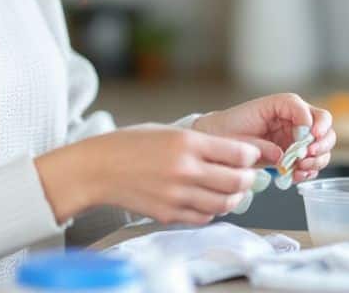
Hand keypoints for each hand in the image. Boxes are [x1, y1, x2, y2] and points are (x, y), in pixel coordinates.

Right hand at [35, 125, 258, 225]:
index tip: (251, 156)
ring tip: (232, 190)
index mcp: (186, 142)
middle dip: (248, 179)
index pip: (238, 153)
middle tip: (247, 175)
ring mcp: (177, 195)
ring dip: (235, 197)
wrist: (97, 169)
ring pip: (224, 203)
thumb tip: (237, 151)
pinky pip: (204, 217)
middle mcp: (185, 169)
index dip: (251, 156)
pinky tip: (208, 201)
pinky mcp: (169, 214)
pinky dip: (213, 210)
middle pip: (237, 181)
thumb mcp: (168, 131)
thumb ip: (202, 142)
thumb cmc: (129, 145)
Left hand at [191, 93, 335, 182]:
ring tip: (299, 169)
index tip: (308, 139)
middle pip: (323, 125)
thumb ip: (262, 143)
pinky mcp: (294, 152)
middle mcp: (292, 119)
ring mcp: (295, 136)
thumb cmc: (227, 131)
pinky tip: (296, 175)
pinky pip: (312, 161)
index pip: (307, 111)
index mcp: (281, 106)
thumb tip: (282, 156)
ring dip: (317, 159)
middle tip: (307, 157)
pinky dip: (309, 170)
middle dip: (321, 143)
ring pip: (322, 144)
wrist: (217, 142)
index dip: (314, 125)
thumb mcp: (240, 133)